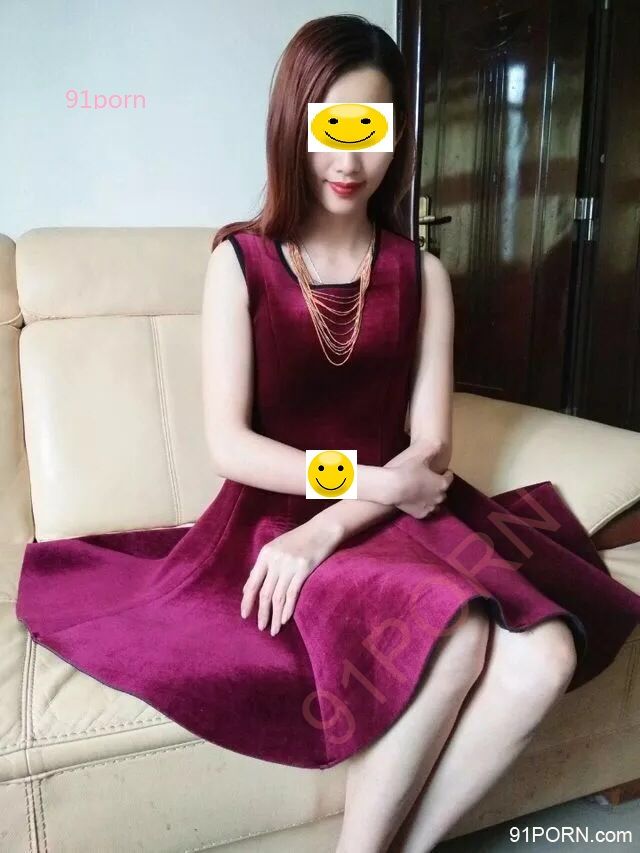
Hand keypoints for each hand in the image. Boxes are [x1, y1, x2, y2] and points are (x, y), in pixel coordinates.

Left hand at [240, 519, 341, 635]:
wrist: (323, 528)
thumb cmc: (300, 539)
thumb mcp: (277, 548)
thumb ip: (263, 567)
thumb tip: (247, 589)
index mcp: (265, 554)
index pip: (252, 583)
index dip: (247, 601)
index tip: (245, 615)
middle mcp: (275, 560)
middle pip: (264, 593)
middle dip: (262, 613)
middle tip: (261, 628)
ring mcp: (289, 565)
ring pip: (278, 597)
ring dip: (275, 616)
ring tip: (273, 630)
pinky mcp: (303, 569)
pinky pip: (292, 594)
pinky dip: (288, 609)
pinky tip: (285, 620)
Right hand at [388, 455, 453, 518]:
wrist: (392, 488)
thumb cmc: (407, 470)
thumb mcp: (420, 456)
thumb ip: (433, 449)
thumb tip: (440, 443)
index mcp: (442, 483)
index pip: (449, 478)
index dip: (446, 473)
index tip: (443, 471)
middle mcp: (439, 497)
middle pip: (443, 491)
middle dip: (439, 486)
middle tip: (431, 481)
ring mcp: (430, 507)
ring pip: (437, 504)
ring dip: (433, 499)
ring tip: (426, 494)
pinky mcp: (421, 515)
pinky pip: (427, 512)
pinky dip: (425, 507)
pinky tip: (419, 503)